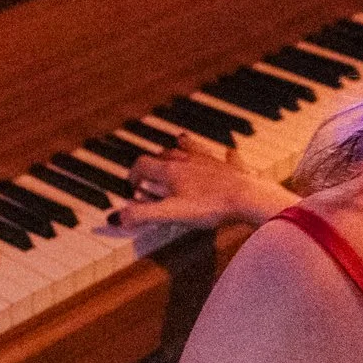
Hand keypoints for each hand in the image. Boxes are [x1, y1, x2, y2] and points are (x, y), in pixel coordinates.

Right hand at [102, 146, 293, 233]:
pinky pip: (228, 156)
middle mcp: (189, 161)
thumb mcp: (170, 214)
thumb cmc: (210, 206)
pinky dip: (225, 155)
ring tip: (178, 145)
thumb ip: (142, 215)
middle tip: (151, 174)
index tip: (133, 186)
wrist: (248, 198)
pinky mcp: (233, 168)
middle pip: (165, 154)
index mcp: (171, 171)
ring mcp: (212, 162)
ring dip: (183, 148)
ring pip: (193, 149)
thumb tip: (114, 217)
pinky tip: (229, 151)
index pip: (143, 165)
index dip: (133, 174)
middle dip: (154, 162)